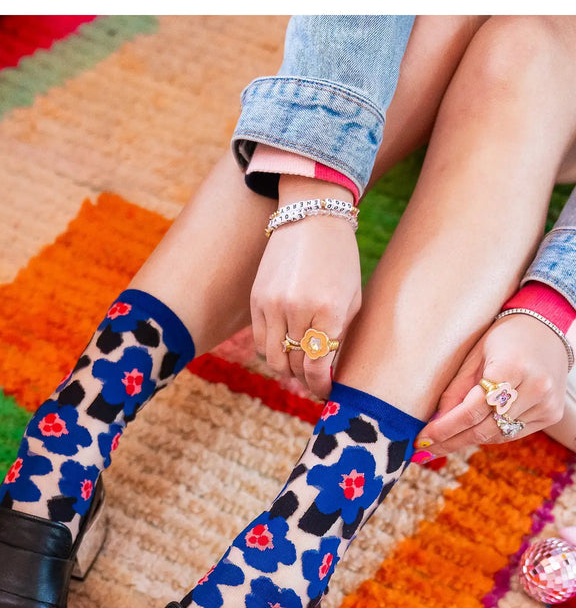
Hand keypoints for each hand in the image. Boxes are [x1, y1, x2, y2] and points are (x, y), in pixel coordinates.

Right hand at [250, 177, 360, 400]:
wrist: (311, 216)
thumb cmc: (340, 260)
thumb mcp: (352, 298)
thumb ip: (340, 337)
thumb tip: (329, 373)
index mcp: (328, 310)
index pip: (317, 366)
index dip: (321, 386)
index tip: (325, 392)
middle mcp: (297, 309)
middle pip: (294, 366)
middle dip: (305, 379)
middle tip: (313, 381)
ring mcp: (272, 304)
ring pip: (273, 359)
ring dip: (286, 369)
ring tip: (298, 366)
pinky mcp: (256, 300)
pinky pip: (259, 341)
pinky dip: (271, 351)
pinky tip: (284, 347)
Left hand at [414, 312, 569, 457]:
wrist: (546, 331)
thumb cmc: (503, 339)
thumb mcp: (473, 357)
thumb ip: (455, 391)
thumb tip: (434, 424)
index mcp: (513, 367)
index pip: (472, 410)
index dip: (444, 429)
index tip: (422, 440)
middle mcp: (536, 388)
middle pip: (484, 428)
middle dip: (451, 441)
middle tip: (425, 450)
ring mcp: (547, 404)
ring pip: (497, 435)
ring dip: (467, 440)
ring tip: (441, 445)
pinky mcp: (552, 414)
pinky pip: (511, 433)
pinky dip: (488, 435)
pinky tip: (468, 435)